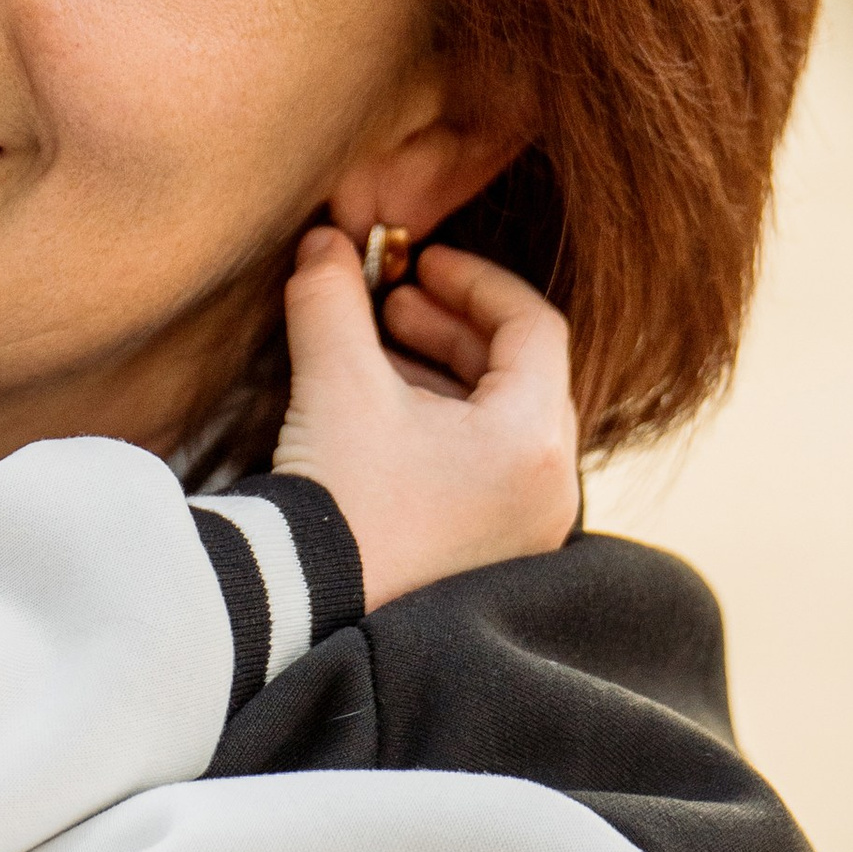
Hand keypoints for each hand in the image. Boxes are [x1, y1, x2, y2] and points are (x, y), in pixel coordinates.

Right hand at [274, 233, 577, 613]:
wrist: (303, 610)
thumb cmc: (336, 498)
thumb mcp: (333, 381)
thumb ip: (331, 297)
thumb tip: (326, 241)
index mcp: (534, 440)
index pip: (533, 326)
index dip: (473, 280)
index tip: (418, 264)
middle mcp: (549, 490)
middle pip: (520, 375)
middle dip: (449, 327)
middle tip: (391, 303)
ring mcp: (524, 531)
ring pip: (500, 424)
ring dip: (440, 377)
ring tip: (373, 355)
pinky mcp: (488, 559)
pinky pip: (485, 471)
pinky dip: (441, 430)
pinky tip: (378, 418)